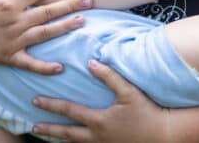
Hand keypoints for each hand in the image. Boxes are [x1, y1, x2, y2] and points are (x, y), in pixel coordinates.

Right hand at [0, 0, 91, 73]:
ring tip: (82, 21)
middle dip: (69, 5)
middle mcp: (13, 22)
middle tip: (89, 0)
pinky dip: (44, 67)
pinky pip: (29, 63)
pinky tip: (60, 67)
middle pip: (47, 12)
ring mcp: (12, 41)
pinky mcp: (9, 57)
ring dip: (64, 28)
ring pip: (44, 34)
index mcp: (9, 3)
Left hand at [32, 60, 171, 142]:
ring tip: (48, 135)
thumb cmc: (147, 112)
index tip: (35, 101)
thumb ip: (109, 76)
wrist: (165, 135)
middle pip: (66, 133)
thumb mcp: (129, 91)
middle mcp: (97, 137)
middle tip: (33, 125)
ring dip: (60, 139)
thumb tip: (91, 62)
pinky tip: (73, 141)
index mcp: (99, 121)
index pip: (69, 111)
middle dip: (49, 128)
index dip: (51, 105)